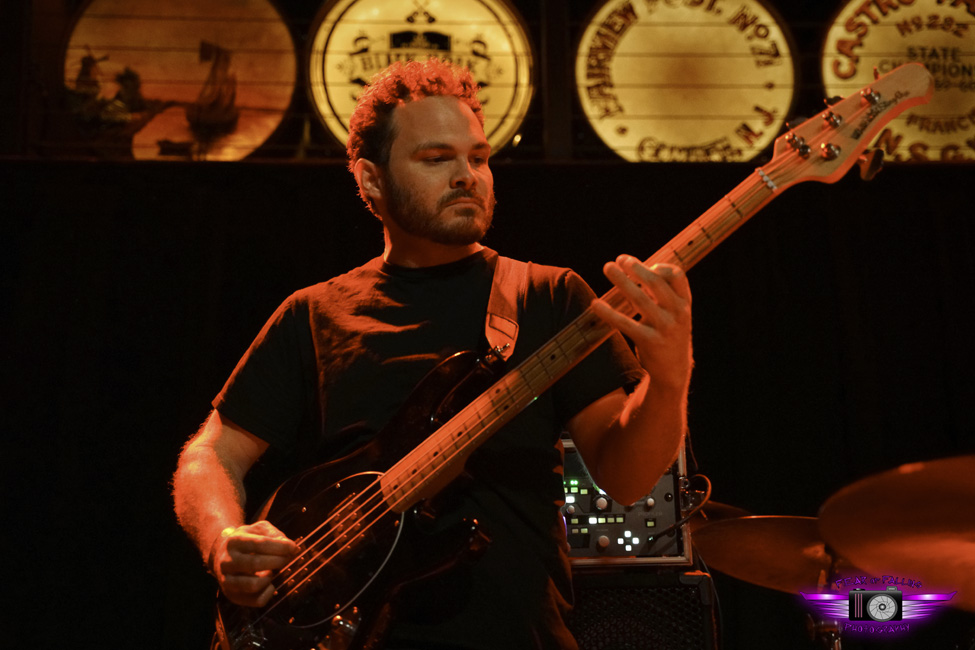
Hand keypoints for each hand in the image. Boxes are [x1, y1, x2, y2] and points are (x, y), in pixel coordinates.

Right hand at [208, 520, 298, 606]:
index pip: (260, 544)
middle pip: (256, 563)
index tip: (293, 547)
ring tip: (273, 572)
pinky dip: (269, 593)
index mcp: (234, 541)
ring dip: (270, 579)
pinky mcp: (232, 596)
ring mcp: (227, 581)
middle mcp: (226, 561)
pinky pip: (256, 600)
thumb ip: (275, 535)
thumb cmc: (248, 541)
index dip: (280, 547)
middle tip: (287, 559)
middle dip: (278, 561)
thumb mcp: (258, 530)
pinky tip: (269, 584)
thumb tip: (292, 548)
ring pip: (253, 585)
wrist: (222, 555)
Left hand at [591, 255, 692, 392]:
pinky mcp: (649, 342)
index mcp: (685, 303)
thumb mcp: (674, 314)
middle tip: (619, 260)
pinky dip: (608, 312)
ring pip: (639, 299)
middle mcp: (678, 313)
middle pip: (655, 282)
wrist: (673, 372)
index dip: (659, 266)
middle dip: (636, 268)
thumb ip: (660, 294)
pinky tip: (596, 304)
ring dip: (621, 281)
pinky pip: (625, 323)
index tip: (643, 265)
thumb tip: (635, 270)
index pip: (677, 275)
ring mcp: (664, 328)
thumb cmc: (668, 336)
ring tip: (607, 267)